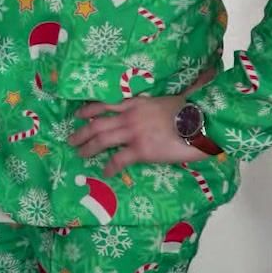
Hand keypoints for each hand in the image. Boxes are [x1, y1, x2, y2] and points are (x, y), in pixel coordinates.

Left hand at [69, 96, 211, 176]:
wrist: (200, 122)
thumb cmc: (189, 111)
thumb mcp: (167, 100)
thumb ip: (156, 103)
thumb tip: (158, 105)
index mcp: (136, 103)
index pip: (105, 104)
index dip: (89, 110)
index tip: (79, 115)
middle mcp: (129, 116)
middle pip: (97, 124)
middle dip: (81, 132)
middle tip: (71, 140)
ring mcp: (133, 133)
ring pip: (101, 140)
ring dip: (88, 148)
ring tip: (80, 154)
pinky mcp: (140, 150)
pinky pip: (118, 160)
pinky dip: (109, 167)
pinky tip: (105, 172)